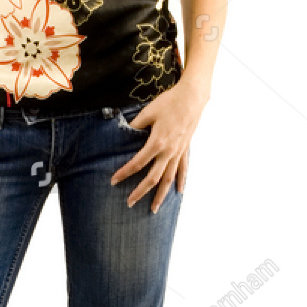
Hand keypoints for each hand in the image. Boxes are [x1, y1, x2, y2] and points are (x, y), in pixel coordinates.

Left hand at [110, 79, 208, 210]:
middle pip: (153, 178)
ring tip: (154, 209)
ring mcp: (179, 152)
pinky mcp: (185, 149)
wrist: (192, 97)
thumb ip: (135, 126)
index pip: (137, 163)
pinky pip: (183, 169)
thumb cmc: (169, 102)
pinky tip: (178, 192)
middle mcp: (169, 151)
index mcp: (157, 143)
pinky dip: (181, 181)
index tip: (114, 181)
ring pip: (169, 179)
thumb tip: (124, 134)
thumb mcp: (148, 112)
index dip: (124, 173)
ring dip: (161, 195)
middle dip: (140, 192)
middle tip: (130, 203)